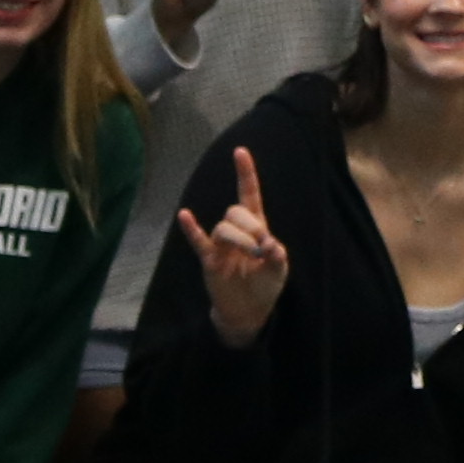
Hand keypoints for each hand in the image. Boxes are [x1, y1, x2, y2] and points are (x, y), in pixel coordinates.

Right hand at [174, 150, 292, 339]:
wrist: (248, 311)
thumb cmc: (264, 285)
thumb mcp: (278, 270)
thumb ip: (276, 256)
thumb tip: (269, 244)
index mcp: (257, 228)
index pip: (249, 195)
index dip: (246, 174)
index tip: (240, 151)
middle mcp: (236, 231)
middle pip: (236, 212)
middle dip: (250, 226)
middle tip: (262, 247)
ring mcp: (221, 245)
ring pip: (223, 228)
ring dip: (239, 239)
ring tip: (252, 255)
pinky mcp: (209, 260)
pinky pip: (198, 241)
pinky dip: (192, 229)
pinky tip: (185, 215)